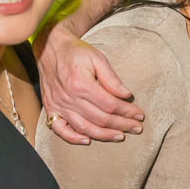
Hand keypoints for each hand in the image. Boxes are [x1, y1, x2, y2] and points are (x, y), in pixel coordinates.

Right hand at [37, 27, 143, 143]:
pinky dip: (73, 138)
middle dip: (122, 125)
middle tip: (136, 127)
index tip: (139, 115)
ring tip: (120, 136)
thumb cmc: (76, 52)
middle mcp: (69, 98)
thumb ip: (112, 78)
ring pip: (85, 127)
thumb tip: (126, 95)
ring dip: (104, 135)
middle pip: (100, 119)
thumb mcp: (97, 58)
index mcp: (81, 84)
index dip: (127, 112)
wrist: (50, 48)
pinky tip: (87, 140)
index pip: (110, 105)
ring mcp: (58, 105)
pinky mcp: (51, 109)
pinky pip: (60, 129)